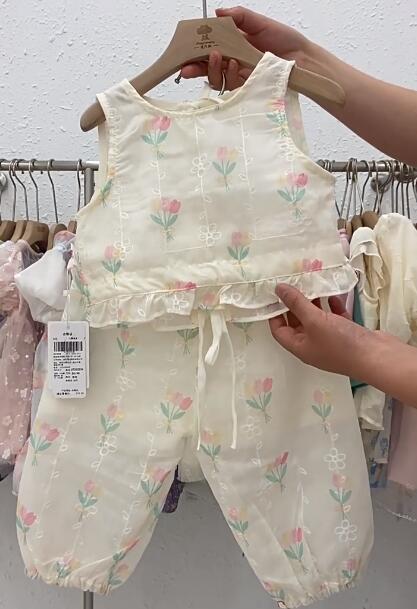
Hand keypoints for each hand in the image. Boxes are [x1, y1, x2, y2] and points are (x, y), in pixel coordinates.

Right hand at [180, 6, 310, 90]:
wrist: (301, 59)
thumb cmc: (284, 40)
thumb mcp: (258, 22)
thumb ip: (238, 16)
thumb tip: (216, 11)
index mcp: (233, 44)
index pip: (209, 47)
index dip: (195, 49)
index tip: (185, 48)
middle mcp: (233, 61)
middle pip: (207, 67)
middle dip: (194, 67)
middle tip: (187, 66)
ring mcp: (238, 76)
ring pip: (215, 78)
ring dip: (212, 69)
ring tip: (218, 56)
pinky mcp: (245, 88)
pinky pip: (229, 87)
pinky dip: (229, 75)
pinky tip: (234, 64)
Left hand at [269, 284, 370, 377]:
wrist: (377, 357)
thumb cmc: (340, 343)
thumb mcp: (314, 321)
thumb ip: (296, 303)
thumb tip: (278, 289)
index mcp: (300, 347)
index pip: (279, 330)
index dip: (274, 314)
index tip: (274, 295)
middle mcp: (312, 345)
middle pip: (297, 323)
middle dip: (294, 304)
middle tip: (293, 284)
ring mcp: (330, 340)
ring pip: (317, 318)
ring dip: (314, 303)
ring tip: (311, 283)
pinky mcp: (347, 334)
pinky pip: (335, 317)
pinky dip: (332, 306)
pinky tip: (333, 294)